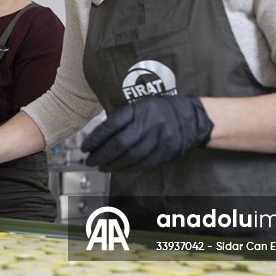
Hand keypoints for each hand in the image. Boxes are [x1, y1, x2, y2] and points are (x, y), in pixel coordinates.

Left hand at [81, 96, 212, 172]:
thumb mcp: (140, 106)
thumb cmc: (159, 110)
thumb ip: (122, 118)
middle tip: (90, 161)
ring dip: (112, 164)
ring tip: (101, 166)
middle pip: (120, 144)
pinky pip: (142, 164)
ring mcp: (159, 141)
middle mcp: (150, 125)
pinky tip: (118, 169)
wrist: (190, 118)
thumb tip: (98, 135)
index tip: (85, 147)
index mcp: (140, 110)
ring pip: (130, 157)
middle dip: (101, 155)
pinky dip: (127, 168)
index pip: (113, 125)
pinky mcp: (165, 153)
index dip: (96, 138)